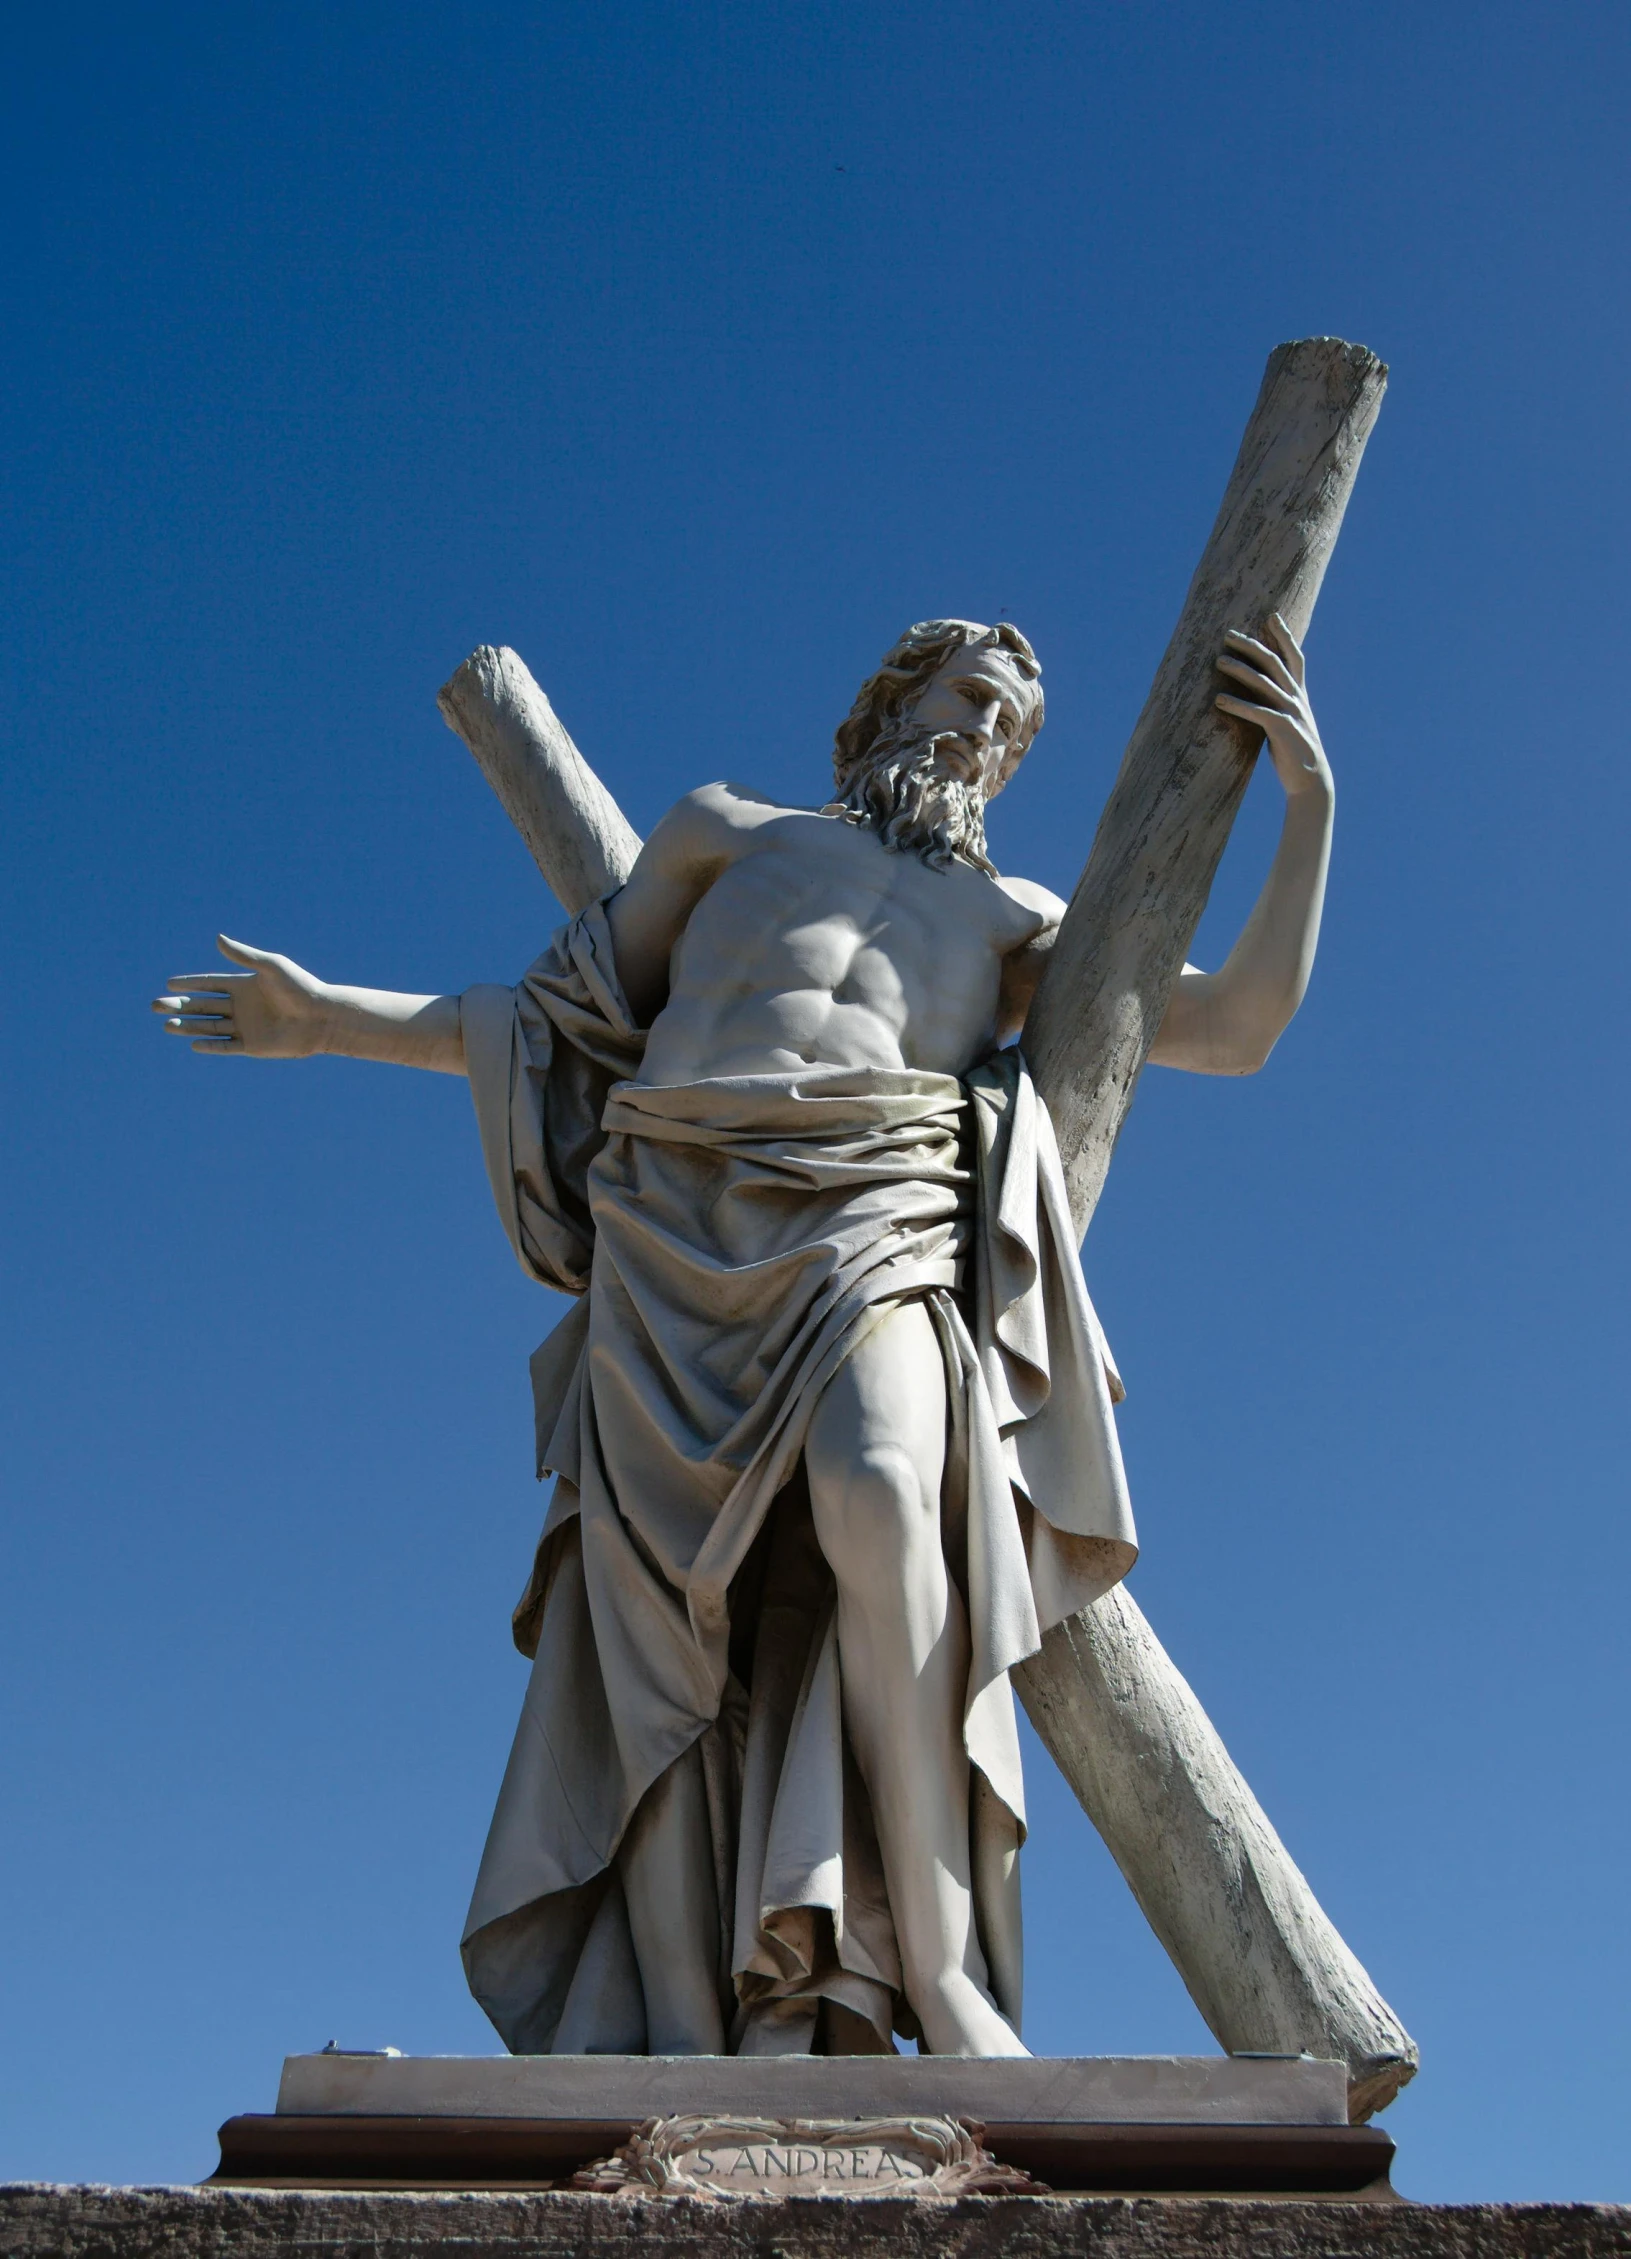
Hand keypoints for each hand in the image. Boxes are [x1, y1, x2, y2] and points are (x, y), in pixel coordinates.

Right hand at [152, 935, 330, 1057]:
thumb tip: (217, 938)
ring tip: (166, 1024)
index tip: (169, 983)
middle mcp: (243, 1006)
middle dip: (180, 1005)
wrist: (323, 1017)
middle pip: (204, 1006)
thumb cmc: (301, 987)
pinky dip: (210, 1046)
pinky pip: (226, 1046)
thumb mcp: (270, 966)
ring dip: (188, 1025)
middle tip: (155, 1005)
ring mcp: (247, 1027)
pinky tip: (193, 1043)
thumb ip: (243, 955)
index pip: (211, 984)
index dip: (190, 983)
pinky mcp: (253, 1046)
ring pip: (210, 1026)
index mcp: (245, 985)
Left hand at [1215, 614, 1331, 799]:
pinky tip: (1219, 701)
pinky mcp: (1283, 730)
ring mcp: (1292, 713)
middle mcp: (1297, 699)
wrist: (1310, 781)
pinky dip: (1237, 705)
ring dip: (1239, 670)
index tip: (1270, 616)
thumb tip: (1254, 691)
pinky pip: (1258, 713)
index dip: (1284, 635)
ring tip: (1218, 661)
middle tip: (1228, 634)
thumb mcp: (1286, 721)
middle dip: (1251, 645)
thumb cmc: (1293, 751)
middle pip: (1274, 662)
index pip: (1294, 657)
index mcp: (1299, 694)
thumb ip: (1275, 703)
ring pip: (1264, 683)